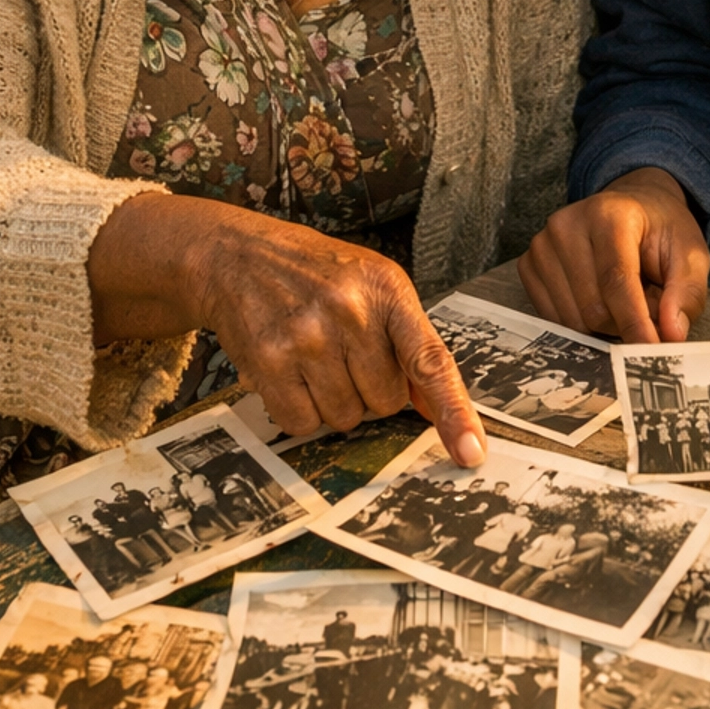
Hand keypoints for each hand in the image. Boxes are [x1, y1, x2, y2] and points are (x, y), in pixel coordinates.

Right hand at [88, 194, 484, 463]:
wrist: (238, 255)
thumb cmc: (315, 274)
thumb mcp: (373, 286)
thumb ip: (408, 342)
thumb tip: (436, 408)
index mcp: (387, 290)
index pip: (430, 361)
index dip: (454, 412)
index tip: (471, 453)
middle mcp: (351, 311)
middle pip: (385, 403)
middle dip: (369, 390)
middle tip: (343, 355)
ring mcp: (309, 337)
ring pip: (344, 418)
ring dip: (332, 402)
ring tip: (313, 358)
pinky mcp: (271, 360)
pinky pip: (302, 423)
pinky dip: (299, 410)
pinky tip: (290, 373)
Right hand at [517, 168, 709, 341]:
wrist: (631, 207)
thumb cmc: (659, 232)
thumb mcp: (691, 254)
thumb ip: (686, 292)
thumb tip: (671, 333)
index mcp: (610, 215)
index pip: (616, 281)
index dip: (635, 323)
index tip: (650, 352)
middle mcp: (567, 225)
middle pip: (593, 308)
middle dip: (625, 324)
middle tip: (647, 305)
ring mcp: (542, 246)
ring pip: (572, 320)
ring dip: (604, 325)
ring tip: (622, 298)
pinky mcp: (529, 265)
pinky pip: (553, 319)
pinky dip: (581, 322)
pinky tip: (597, 298)